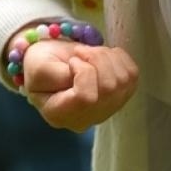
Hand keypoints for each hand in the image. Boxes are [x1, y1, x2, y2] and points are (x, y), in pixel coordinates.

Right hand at [18, 36, 138, 132]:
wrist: (49, 62)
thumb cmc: (39, 64)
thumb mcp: (37, 67)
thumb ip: (57, 74)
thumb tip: (87, 73)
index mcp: (60, 115)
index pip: (86, 98)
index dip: (83, 72)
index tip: (72, 61)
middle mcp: (87, 119)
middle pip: (109, 88)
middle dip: (97, 59)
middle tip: (82, 51)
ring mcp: (106, 110)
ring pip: (123, 80)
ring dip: (107, 57)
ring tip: (91, 53)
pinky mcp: (120, 97)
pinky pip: (132, 75)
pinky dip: (120, 58)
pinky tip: (103, 57)